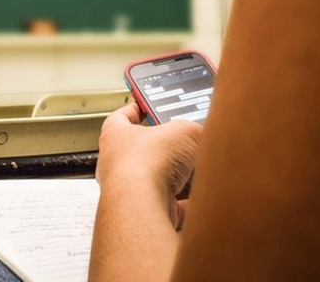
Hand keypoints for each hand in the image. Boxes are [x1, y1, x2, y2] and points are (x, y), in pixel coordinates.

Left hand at [96, 103, 201, 229]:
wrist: (141, 205)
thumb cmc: (145, 163)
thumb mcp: (183, 131)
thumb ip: (194, 130)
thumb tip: (204, 134)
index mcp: (115, 135)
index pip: (122, 117)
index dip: (137, 109)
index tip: (147, 106)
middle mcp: (118, 164)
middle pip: (145, 152)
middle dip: (169, 150)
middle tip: (187, 143)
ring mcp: (130, 191)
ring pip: (159, 181)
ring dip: (180, 178)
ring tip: (199, 171)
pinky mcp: (145, 212)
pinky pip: (171, 207)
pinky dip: (188, 205)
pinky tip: (202, 199)